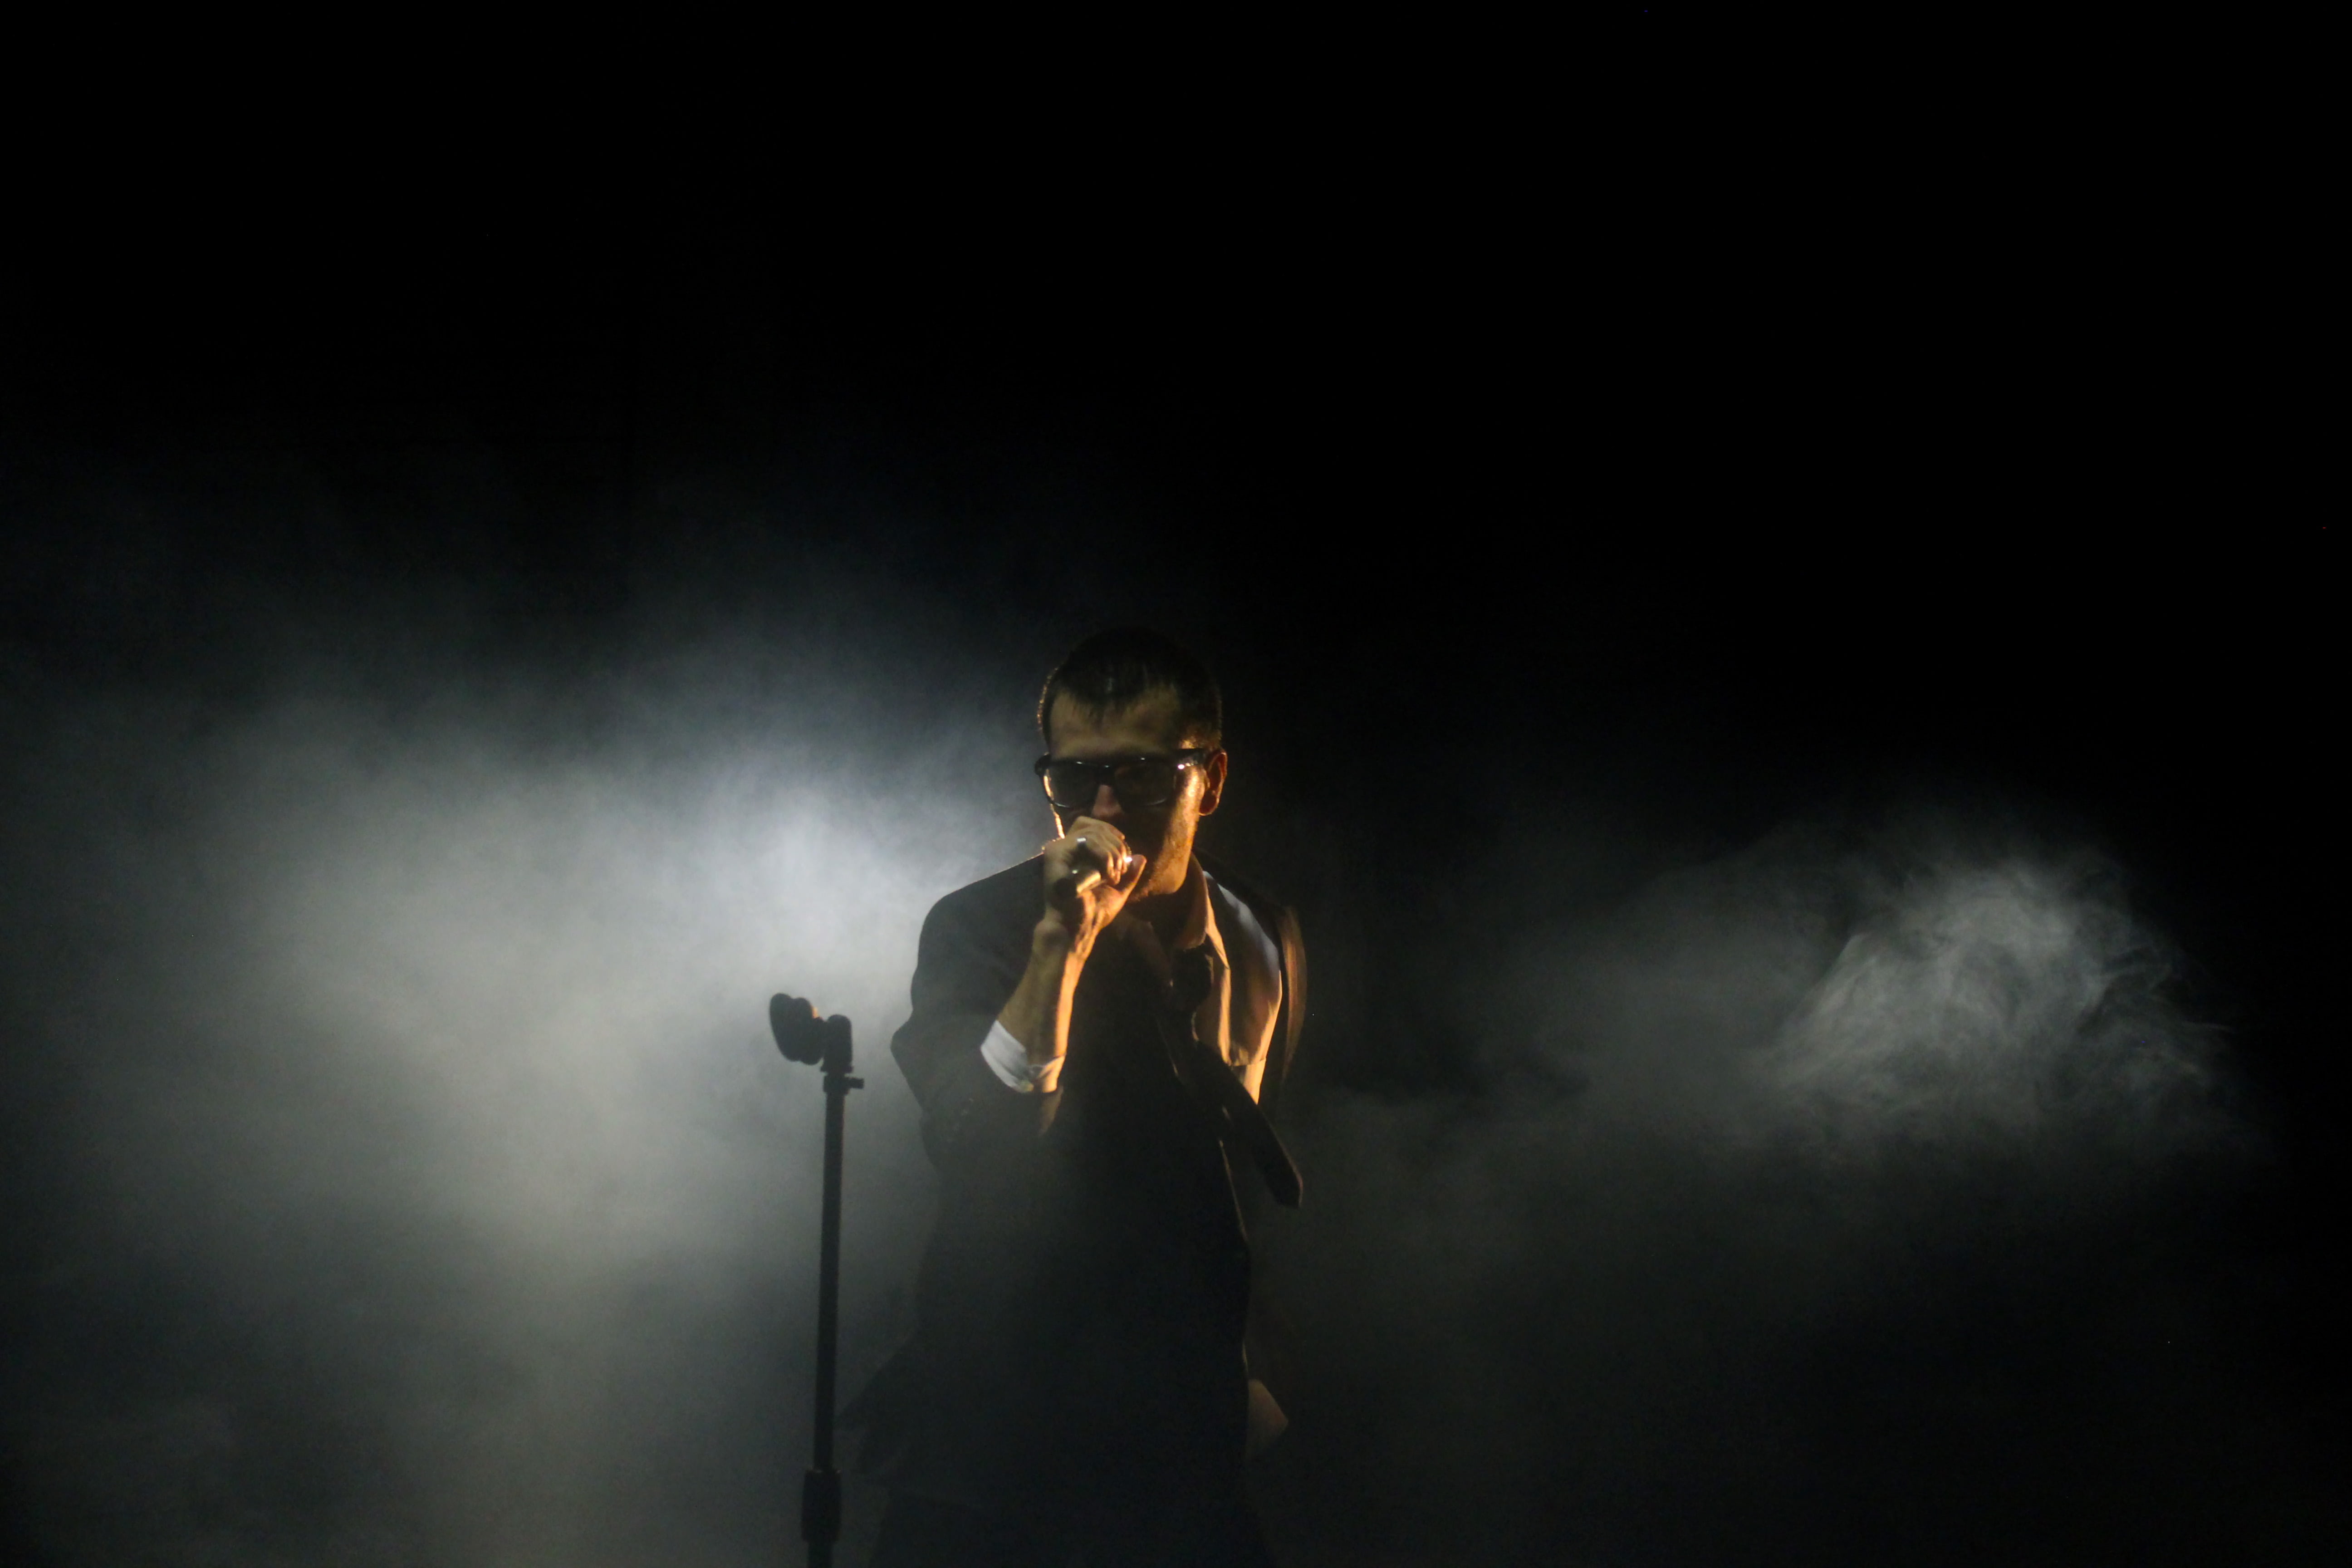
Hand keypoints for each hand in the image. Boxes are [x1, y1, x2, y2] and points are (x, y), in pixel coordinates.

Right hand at [1039, 816, 1147, 957]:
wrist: (1079, 928)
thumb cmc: (1094, 912)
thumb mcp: (1118, 891)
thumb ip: (1129, 874)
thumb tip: (1140, 856)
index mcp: (1075, 853)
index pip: (1091, 825)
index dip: (1110, 832)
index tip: (1123, 854)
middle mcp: (1064, 848)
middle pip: (1093, 826)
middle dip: (1116, 846)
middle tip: (1120, 871)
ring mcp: (1058, 850)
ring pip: (1092, 832)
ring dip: (1112, 853)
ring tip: (1113, 876)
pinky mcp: (1055, 855)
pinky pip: (1085, 842)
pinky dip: (1103, 856)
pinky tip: (1106, 875)